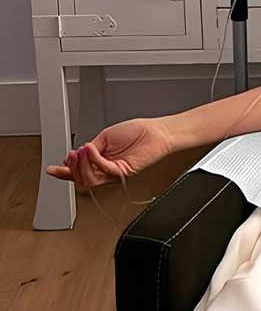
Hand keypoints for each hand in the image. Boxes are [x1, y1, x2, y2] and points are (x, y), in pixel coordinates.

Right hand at [46, 118, 174, 189]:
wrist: (158, 132)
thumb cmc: (138, 132)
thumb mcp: (105, 137)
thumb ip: (91, 148)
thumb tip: (77, 154)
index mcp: (101, 162)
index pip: (79, 171)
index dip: (64, 172)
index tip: (52, 169)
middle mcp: (106, 170)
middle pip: (81, 178)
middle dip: (71, 167)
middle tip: (70, 155)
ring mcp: (114, 173)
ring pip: (90, 178)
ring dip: (82, 163)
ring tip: (81, 150)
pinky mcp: (123, 172)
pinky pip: (104, 170)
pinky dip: (94, 158)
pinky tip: (91, 149)